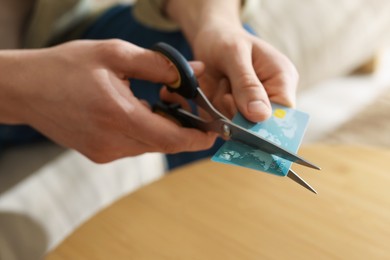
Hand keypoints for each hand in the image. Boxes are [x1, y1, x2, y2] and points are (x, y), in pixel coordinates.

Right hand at [0, 40, 215, 161]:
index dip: (197, 137)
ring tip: (167, 105)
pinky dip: (147, 132)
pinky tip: (143, 112)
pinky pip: (134, 145)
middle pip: (164, 143)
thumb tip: (195, 71)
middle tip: (197, 112)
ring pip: (150, 145)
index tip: (215, 131)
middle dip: (185, 131)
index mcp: (117, 115)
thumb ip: (159, 65)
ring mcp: (105, 151)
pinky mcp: (99, 154)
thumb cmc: (66, 67)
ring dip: (165, 129)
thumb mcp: (114, 55)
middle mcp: (112, 142)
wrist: (26, 89)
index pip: (170, 138)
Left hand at [191, 24, 297, 121]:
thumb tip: (261, 116)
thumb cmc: (226, 40)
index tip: (237, 107)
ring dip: (222, 109)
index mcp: (282, 80)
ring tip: (221, 83)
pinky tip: (215, 92)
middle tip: (224, 84)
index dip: (261, 120)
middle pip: (257, 125)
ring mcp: (252, 109)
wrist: (209, 40)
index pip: (282, 115)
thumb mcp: (234, 54)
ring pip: (237, 127)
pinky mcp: (234, 115)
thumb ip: (247, 84)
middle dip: (235, 110)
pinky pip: (223, 126)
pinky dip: (214, 112)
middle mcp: (271, 98)